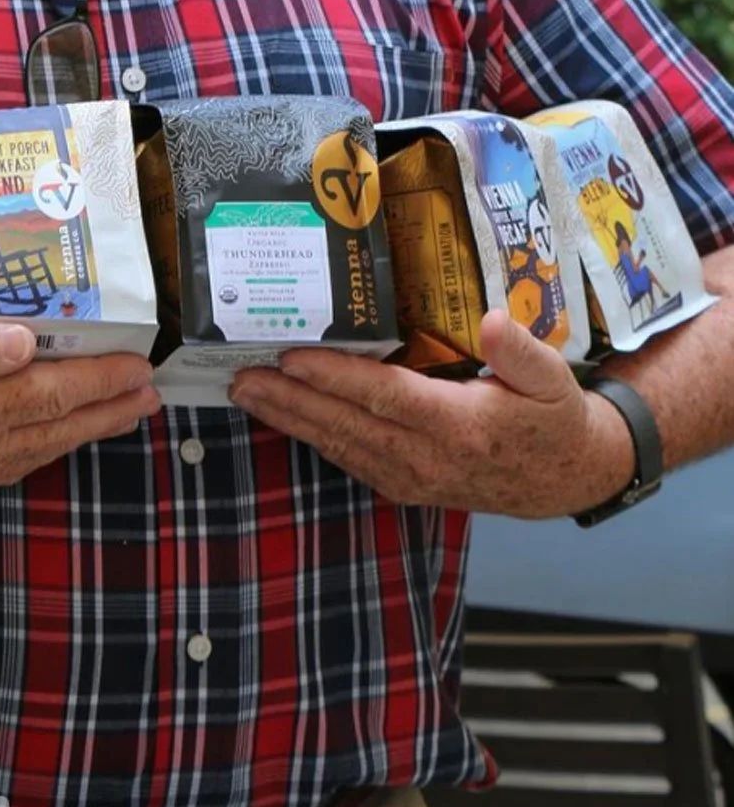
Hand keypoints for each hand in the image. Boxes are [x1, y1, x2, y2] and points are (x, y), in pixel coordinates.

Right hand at [0, 319, 160, 504]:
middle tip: (150, 396)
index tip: (141, 367)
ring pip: (33, 452)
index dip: (100, 380)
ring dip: (79, 432)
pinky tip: (44, 437)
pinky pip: (6, 465)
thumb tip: (29, 345)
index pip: (52, 395)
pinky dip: (40, 447)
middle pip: (54, 430)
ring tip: (114, 415)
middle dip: (106, 412)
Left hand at [228, 310, 635, 517]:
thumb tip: (492, 320)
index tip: (292, 358)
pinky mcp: (404, 485)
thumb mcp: (553, 380)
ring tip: (246, 393)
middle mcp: (428, 458)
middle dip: (290, 401)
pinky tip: (284, 417)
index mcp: (460, 427)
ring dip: (290, 420)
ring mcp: (412, 477)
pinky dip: (313, 437)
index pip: (386, 398)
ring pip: (340, 446)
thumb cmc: (553, 418)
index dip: (335, 379)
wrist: (565, 478)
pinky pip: (350, 459)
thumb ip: (522, 351)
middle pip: (347, 426)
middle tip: (241, 377)